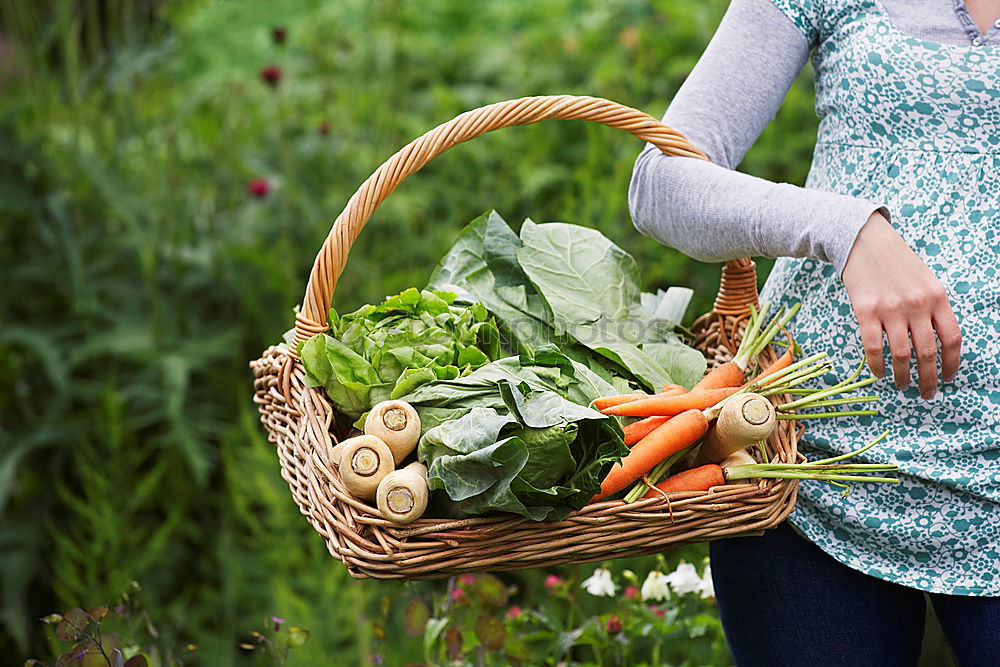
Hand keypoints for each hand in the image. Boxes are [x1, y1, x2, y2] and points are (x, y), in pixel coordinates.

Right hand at [841, 212, 961, 398]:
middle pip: (927, 352)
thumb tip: (936, 344)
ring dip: (902, 376)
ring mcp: (890, 309)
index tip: (947, 378)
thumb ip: (933, 309)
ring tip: (902, 386)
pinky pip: (873, 347)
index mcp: (937, 297)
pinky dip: (877, 365)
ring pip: (901, 354)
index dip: (951, 363)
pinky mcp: (865, 311)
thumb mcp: (925, 282)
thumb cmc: (896, 263)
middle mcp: (917, 305)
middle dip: (929, 378)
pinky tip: (879, 373)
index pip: (952, 339)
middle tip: (927, 393)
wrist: (864, 242)